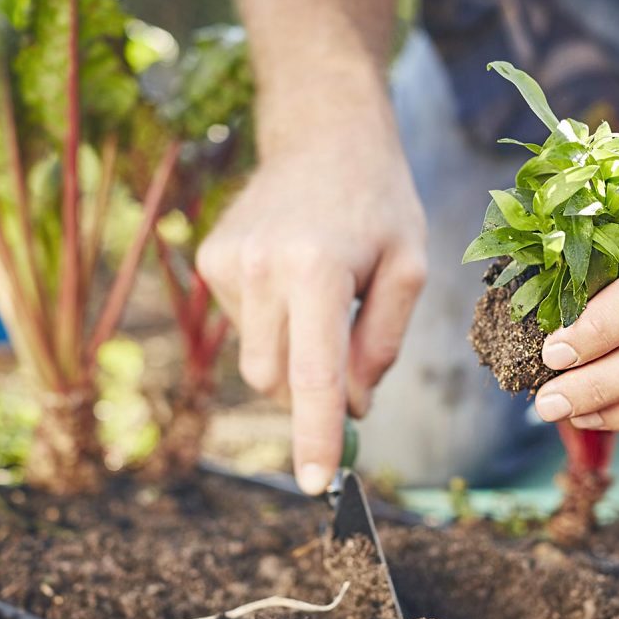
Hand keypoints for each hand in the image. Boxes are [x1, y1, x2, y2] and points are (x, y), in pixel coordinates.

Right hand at [197, 104, 425, 493]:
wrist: (324, 134)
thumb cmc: (378, 202)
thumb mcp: (409, 269)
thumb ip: (381, 346)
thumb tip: (351, 408)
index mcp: (316, 268)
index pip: (314, 375)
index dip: (316, 436)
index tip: (318, 484)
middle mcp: (261, 266)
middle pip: (277, 379)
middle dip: (311, 391)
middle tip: (349, 358)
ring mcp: (226, 261)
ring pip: (258, 359)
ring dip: (294, 351)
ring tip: (323, 290)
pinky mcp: (209, 258)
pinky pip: (242, 326)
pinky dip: (273, 321)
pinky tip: (293, 274)